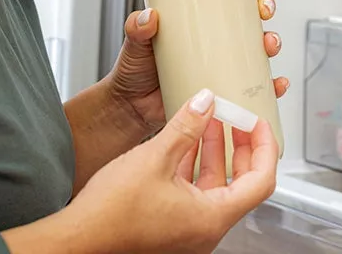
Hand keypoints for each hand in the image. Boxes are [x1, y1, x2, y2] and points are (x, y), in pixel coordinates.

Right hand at [58, 89, 278, 253]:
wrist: (77, 239)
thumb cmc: (110, 213)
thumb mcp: (154, 157)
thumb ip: (186, 126)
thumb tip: (206, 102)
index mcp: (211, 218)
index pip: (261, 180)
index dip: (264, 146)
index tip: (257, 122)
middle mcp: (206, 230)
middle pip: (242, 183)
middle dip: (240, 146)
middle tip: (236, 118)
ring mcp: (189, 231)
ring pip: (216, 187)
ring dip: (215, 152)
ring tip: (209, 121)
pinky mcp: (172, 228)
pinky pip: (195, 194)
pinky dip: (195, 167)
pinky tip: (183, 142)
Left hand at [108, 0, 287, 131]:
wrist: (133, 109)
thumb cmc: (134, 70)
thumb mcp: (134, 43)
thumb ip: (137, 28)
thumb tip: (149, 16)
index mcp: (195, 16)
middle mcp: (214, 35)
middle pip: (250, 12)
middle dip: (264, 6)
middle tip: (262, 10)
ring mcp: (222, 60)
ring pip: (258, 45)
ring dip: (271, 41)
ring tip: (268, 45)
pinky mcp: (226, 87)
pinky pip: (257, 85)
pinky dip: (272, 84)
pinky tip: (276, 84)